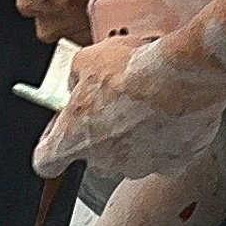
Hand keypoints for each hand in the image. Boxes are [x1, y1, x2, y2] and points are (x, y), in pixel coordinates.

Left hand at [33, 33, 225, 179]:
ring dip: (135, 136)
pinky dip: (166, 139)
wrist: (181, 77)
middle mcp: (103, 161)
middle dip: (100, 133)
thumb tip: (78, 79)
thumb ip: (75, 76)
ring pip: (130, 156)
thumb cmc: (132, 70)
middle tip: (114, 104)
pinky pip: (163, 154)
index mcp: (73, 139)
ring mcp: (138, 166)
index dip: (50, 146)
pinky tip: (170, 114)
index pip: (45, 161)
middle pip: (93, 156)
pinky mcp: (171, 165)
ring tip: (148, 104)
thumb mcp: (87, 59)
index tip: (58, 133)